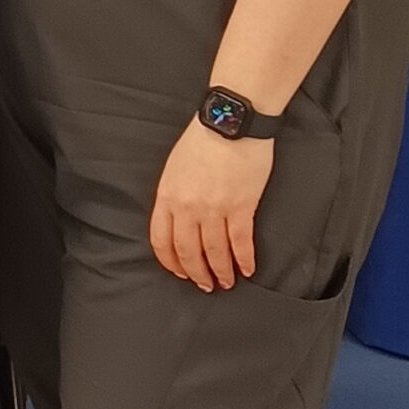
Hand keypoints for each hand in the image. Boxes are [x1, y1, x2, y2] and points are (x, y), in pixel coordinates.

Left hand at [151, 119, 271, 290]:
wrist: (231, 123)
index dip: (171, 262)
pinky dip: (244, 259)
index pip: (161, 240)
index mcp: (167, 196)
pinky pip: (240, 242)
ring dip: (221, 271)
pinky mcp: (241, 206)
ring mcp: (214, 208)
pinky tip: (247, 269)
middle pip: (187, 251)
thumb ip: (174, 195)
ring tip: (226, 282)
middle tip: (205, 285)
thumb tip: (179, 219)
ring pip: (214, 252)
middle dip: (196, 273)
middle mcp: (187, 207)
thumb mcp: (174, 168)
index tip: (179, 272)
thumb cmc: (203, 140)